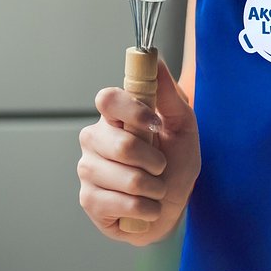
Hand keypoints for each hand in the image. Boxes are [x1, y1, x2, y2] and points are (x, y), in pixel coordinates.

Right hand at [76, 59, 199, 246]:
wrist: (171, 209)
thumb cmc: (175, 165)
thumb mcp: (183, 128)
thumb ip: (170, 96)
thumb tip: (157, 61)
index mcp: (115, 117)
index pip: (107, 99)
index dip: (132, 111)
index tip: (156, 124)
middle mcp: (95, 139)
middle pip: (120, 144)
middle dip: (154, 161)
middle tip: (161, 167)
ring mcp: (88, 170)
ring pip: (124, 177)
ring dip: (153, 188)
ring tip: (154, 189)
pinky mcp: (88, 200)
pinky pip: (120, 203)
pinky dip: (144, 208)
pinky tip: (144, 207)